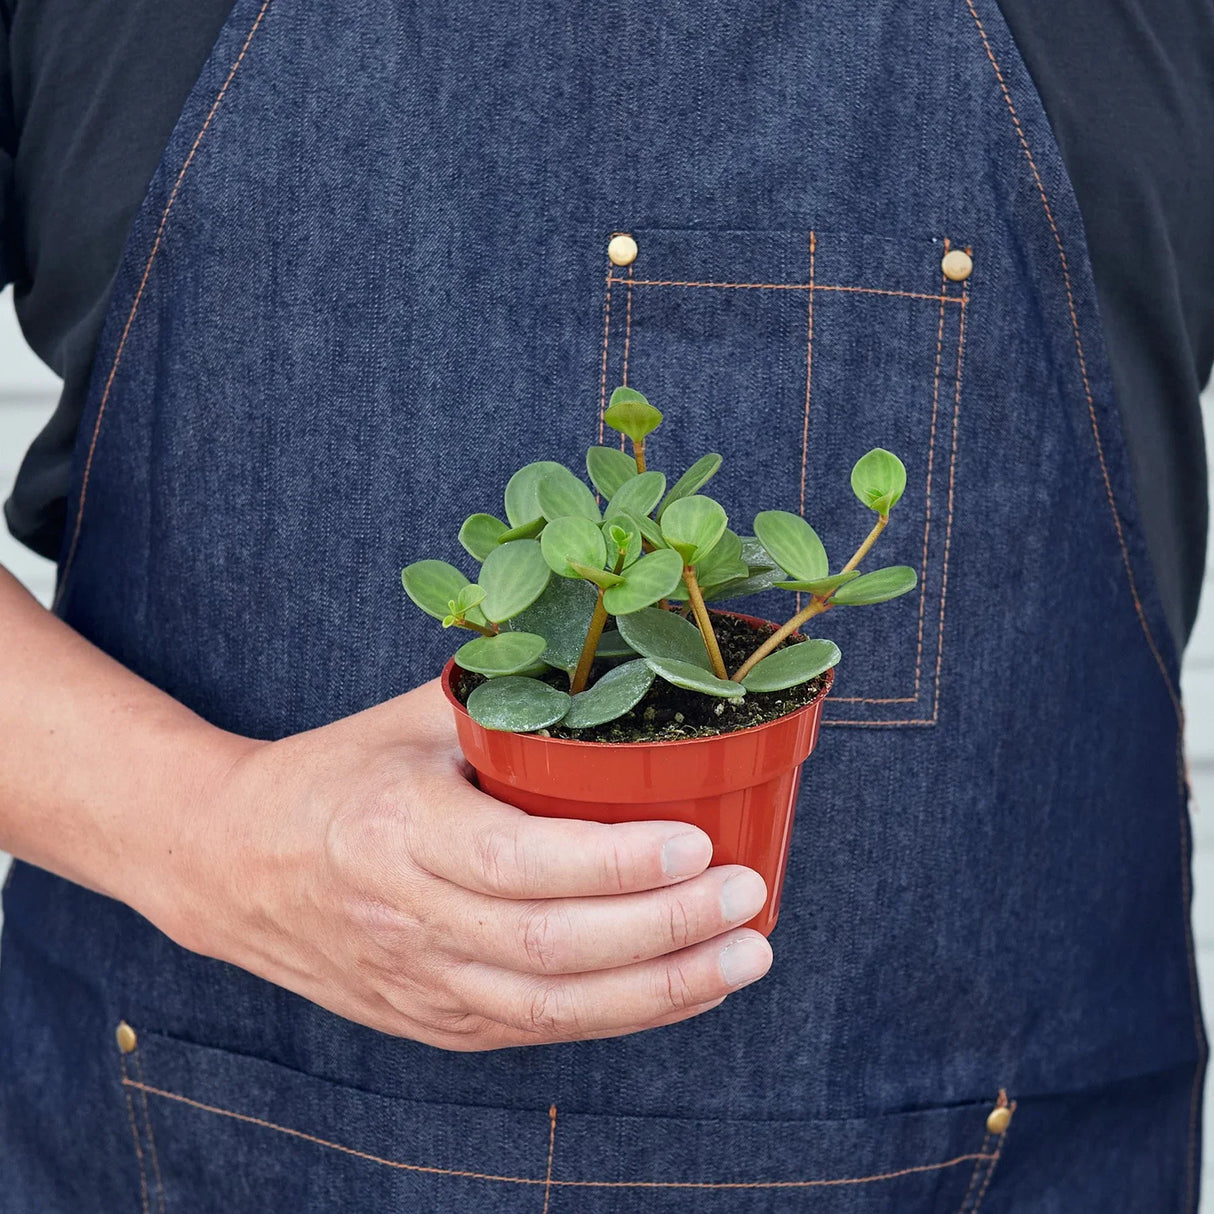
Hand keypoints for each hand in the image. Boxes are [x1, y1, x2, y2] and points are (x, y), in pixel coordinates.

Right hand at [160, 679, 772, 1050]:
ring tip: (744, 955)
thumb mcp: (410, 719)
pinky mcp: (431, 1020)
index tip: (697, 843)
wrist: (230, 863)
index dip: (612, 863)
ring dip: (660, 990)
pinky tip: (684, 986)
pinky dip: (619, 1014)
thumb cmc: (333, 775)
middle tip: (749, 897)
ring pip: (550, 1009)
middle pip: (548, 948)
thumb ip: (508, 701)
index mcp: (396, 831)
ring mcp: (417, 983)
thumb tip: (621, 670)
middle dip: (663, 930)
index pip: (517, 861)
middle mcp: (406, 919)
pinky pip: (536, 1031)